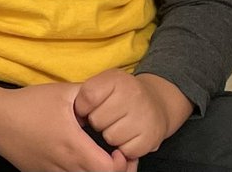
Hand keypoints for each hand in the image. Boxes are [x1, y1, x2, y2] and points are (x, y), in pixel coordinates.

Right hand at [0, 76, 135, 171]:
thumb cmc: (30, 104)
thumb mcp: (62, 92)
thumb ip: (89, 94)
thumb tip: (111, 94)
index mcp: (72, 145)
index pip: (109, 169)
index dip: (122, 162)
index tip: (118, 146)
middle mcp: (64, 165)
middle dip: (114, 170)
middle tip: (115, 154)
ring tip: (99, 157)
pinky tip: (79, 158)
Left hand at [73, 69, 192, 159]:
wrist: (157, 103)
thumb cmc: (122, 94)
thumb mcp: (105, 83)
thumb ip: (87, 93)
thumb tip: (74, 115)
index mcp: (117, 79)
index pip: (88, 97)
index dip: (82, 107)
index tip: (87, 109)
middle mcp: (133, 95)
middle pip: (97, 120)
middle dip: (98, 122)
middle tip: (108, 117)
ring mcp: (144, 116)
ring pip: (110, 137)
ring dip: (110, 135)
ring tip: (119, 125)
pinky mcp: (151, 137)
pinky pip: (125, 150)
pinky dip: (124, 147)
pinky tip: (129, 136)